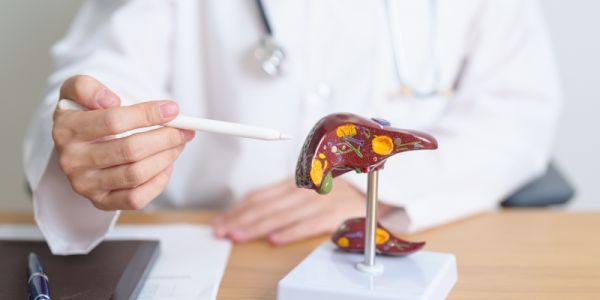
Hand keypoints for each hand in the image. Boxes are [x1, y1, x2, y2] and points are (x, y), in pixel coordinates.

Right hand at [52, 75, 194, 209]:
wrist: (74, 145)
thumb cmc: (84, 113)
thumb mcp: (77, 91)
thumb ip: (87, 87)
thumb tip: (112, 100)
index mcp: (67, 129)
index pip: (114, 121)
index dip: (148, 114)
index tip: (173, 110)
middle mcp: (73, 160)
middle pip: (130, 150)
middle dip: (165, 138)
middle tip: (184, 130)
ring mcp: (86, 184)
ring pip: (136, 174)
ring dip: (166, 157)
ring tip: (178, 144)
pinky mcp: (100, 202)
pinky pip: (136, 198)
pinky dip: (158, 182)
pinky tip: (166, 165)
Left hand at [213, 178, 393, 244]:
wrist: (379, 190)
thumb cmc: (340, 192)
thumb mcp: (311, 188)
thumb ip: (286, 198)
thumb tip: (253, 213)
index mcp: (298, 181)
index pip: (262, 195)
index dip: (240, 208)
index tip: (222, 221)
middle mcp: (307, 187)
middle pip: (267, 205)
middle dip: (242, 219)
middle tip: (222, 232)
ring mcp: (322, 199)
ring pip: (283, 214)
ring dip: (258, 226)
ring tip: (238, 237)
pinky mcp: (338, 212)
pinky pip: (311, 223)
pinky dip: (292, 231)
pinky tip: (274, 240)